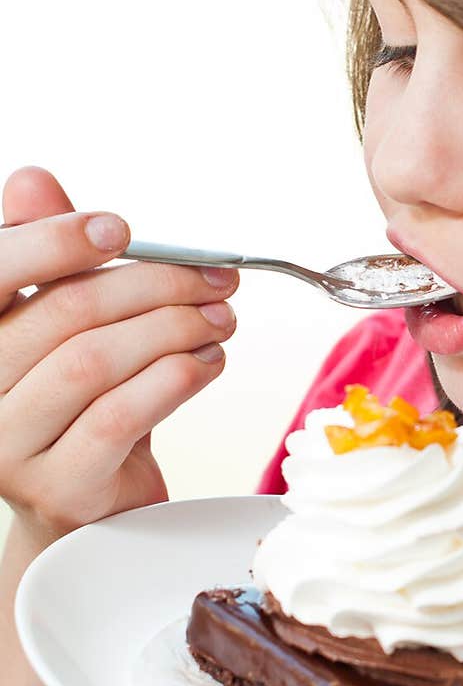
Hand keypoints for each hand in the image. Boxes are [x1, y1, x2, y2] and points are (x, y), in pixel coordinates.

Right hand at [0, 166, 238, 547]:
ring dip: (173, 329)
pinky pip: (121, 415)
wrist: (87, 506)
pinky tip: (209, 362)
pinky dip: (177, 377)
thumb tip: (31, 179)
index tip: (121, 229)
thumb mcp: (63, 323)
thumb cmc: (78, 402)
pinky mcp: (59, 488)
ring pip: (94, 362)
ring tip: (218, 320)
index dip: (55, 240)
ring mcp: (9, 447)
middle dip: (154, 285)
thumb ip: (49, 254)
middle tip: (214, 279)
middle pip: (64, 313)